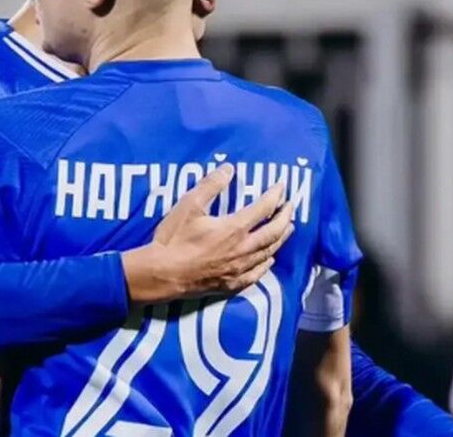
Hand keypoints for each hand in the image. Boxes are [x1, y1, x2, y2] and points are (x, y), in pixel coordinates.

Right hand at [122, 164, 293, 302]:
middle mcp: (243, 249)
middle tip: (291, 206)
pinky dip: (267, 263)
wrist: (162, 274)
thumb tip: (229, 169)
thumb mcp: (189, 205)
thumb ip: (211, 185)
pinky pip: (257, 274)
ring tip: (288, 228)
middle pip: (273, 232)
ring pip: (269, 252)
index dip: (275, 195)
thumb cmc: (174, 238)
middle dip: (285, 217)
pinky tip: (269, 259)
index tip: (282, 186)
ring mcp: (239, 269)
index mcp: (234, 228)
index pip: (264, 208)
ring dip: (280, 238)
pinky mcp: (232, 284)